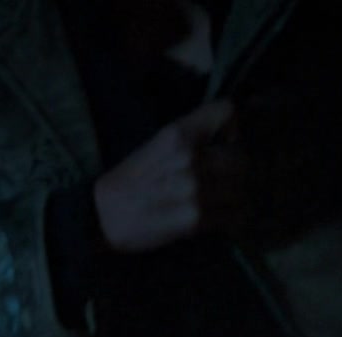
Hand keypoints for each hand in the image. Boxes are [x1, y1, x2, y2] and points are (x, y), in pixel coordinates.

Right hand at [93, 99, 247, 252]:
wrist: (100, 218)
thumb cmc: (126, 182)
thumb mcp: (155, 145)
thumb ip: (189, 138)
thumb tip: (225, 138)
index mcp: (178, 134)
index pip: (227, 111)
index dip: (231, 127)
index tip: (224, 142)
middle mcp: (191, 159)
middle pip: (241, 158)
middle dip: (236, 170)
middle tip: (224, 180)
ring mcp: (195, 190)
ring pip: (241, 190)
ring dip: (234, 197)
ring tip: (221, 202)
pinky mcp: (196, 219)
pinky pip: (233, 216)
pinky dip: (230, 219)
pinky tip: (219, 219)